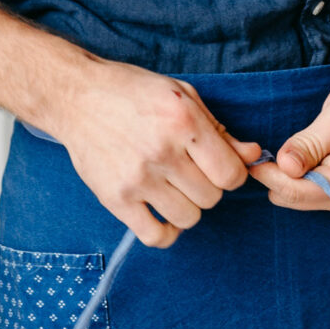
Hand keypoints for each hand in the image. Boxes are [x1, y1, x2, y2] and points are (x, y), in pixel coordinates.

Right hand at [53, 59, 261, 247]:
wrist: (77, 96)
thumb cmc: (134, 92)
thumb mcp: (182, 95)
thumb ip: (219, 129)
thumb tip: (252, 154)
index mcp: (183, 121)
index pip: (231, 174)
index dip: (232, 174)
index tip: (219, 168)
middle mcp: (162, 151)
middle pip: (211, 198)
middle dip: (207, 187)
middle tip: (189, 171)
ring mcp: (137, 178)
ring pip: (188, 218)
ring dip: (187, 207)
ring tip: (173, 188)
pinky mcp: (115, 198)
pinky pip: (155, 236)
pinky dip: (166, 232)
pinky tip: (162, 213)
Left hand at [247, 67, 329, 215]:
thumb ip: (310, 145)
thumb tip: (283, 167)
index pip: (295, 191)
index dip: (268, 174)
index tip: (249, 156)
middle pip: (294, 198)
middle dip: (277, 176)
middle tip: (263, 148)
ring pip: (298, 197)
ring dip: (286, 176)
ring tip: (287, 147)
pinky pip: (309, 190)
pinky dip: (298, 175)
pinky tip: (299, 155)